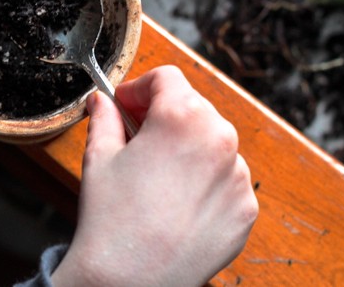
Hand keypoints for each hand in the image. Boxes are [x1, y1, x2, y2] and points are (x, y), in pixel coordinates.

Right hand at [52, 65, 257, 286]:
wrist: (129, 281)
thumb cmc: (111, 218)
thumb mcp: (98, 156)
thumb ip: (103, 118)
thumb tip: (101, 101)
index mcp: (182, 117)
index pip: (166, 78)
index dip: (140, 88)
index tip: (126, 105)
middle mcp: (219, 139)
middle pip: (192, 106)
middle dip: (163, 116)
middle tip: (137, 137)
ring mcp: (237, 176)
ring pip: (213, 142)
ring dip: (188, 146)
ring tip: (158, 174)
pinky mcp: (246, 208)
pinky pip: (227, 178)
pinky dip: (206, 180)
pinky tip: (177, 201)